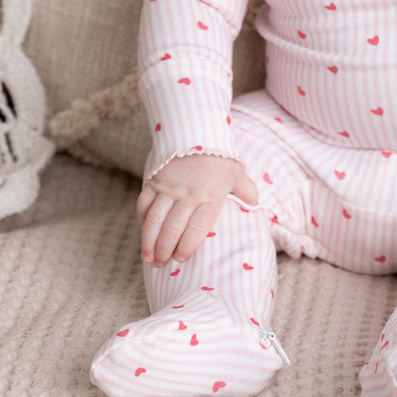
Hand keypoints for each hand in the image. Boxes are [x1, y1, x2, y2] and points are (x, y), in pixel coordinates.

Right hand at [137, 154, 259, 266]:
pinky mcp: (155, 180)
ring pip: (155, 219)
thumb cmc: (220, 158)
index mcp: (210, 196)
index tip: (181, 259)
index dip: (187, 246)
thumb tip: (255, 207)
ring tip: (148, 258)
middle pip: (173, 228)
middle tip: (160, 264)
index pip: (197, 227)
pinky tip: (144, 232)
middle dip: (165, 250)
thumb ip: (246, 192)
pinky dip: (142, 219)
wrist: (197, 132)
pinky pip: (144, 203)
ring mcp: (169, 187)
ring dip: (149, 241)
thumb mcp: (238, 174)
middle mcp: (188, 194)